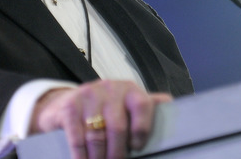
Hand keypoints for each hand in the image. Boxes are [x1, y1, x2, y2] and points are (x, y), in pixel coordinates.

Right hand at [30, 80, 171, 158]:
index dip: (142, 130)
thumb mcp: (127, 105)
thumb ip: (148, 108)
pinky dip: (81, 155)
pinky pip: (77, 137)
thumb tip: (172, 108)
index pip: (143, 106)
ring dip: (98, 158)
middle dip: (117, 153)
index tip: (137, 148)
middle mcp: (111, 89)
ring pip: (96, 135)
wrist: (68, 102)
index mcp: (131, 90)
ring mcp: (89, 96)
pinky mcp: (70, 106)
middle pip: (118, 127)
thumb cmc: (106, 109)